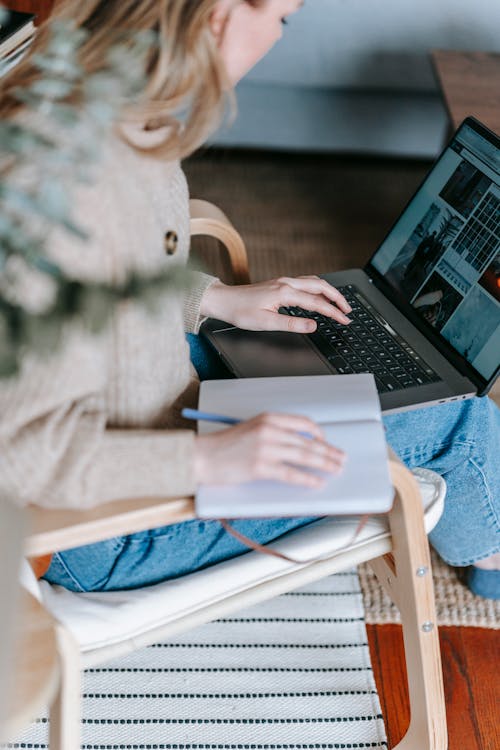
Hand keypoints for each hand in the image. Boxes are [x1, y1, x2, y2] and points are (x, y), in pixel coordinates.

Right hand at [193, 412, 345, 486]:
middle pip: (308, 441)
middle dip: (328, 451)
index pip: (303, 422)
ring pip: (304, 456)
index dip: (319, 434)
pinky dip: (306, 478)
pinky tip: (316, 482)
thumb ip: (273, 432)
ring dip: (324, 464)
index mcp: (268, 418)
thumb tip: (298, 444)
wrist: (200, 456)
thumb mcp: (251, 429)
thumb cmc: (223, 446)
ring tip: (335, 470)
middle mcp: (269, 430)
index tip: (326, 442)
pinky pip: (290, 473)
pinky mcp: (260, 467)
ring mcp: (265, 448)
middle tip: (341, 458)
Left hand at [200, 276, 351, 332]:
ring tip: (339, 303)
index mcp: (285, 292)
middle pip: (320, 286)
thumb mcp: (266, 323)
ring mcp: (283, 281)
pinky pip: (305, 282)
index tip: (345, 320)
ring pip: (313, 281)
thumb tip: (313, 325)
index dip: (334, 312)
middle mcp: (286, 283)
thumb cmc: (239, 311)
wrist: (223, 300)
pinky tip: (319, 294)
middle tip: (348, 310)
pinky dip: (318, 288)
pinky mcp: (279, 283)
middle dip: (337, 298)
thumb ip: (292, 324)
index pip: (317, 303)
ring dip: (329, 291)